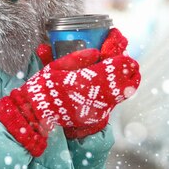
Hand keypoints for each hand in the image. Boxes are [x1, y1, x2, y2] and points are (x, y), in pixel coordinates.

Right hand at [0, 29, 140, 154]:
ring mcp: (96, 108)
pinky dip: (116, 95)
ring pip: (120, 96)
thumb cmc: (44, 88)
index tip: (126, 55)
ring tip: (129, 75)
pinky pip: (111, 104)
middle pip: (123, 85)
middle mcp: (95, 95)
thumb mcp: (55, 67)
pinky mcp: (94, 117)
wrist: (37, 115)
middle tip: (131, 65)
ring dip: (126, 85)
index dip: (123, 62)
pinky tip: (114, 88)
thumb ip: (77, 58)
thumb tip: (96, 51)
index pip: (113, 69)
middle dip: (130, 73)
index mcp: (85, 80)